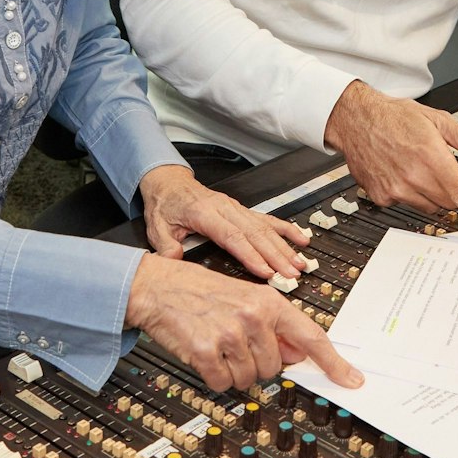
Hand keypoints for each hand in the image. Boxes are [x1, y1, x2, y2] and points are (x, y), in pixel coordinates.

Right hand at [126, 253, 362, 391]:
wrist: (158, 286)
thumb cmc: (200, 291)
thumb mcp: (244, 298)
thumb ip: (274, 326)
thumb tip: (297, 354)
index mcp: (268, 301)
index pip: (311, 336)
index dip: (333, 362)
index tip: (351, 379)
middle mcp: (253, 316)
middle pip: (275, 368)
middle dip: (256, 363)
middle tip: (235, 342)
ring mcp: (230, 334)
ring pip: (248, 379)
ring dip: (233, 371)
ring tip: (218, 344)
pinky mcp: (206, 351)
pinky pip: (222, 383)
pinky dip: (213, 376)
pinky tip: (205, 353)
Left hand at [139, 164, 308, 279]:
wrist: (169, 184)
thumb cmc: (165, 205)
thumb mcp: (157, 227)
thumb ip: (165, 245)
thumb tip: (174, 260)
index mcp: (204, 213)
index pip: (232, 236)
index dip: (251, 255)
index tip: (265, 271)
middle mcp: (225, 208)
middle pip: (255, 233)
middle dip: (276, 255)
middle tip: (290, 274)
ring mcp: (236, 208)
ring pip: (265, 227)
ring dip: (284, 246)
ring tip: (299, 264)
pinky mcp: (242, 210)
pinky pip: (268, 219)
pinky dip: (286, 229)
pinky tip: (301, 239)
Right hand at [323, 81, 457, 244]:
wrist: (355, 119)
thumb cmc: (393, 117)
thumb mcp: (437, 119)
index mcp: (433, 157)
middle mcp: (415, 176)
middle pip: (449, 202)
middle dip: (450, 190)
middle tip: (439, 168)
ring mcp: (396, 189)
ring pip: (429, 206)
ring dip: (429, 193)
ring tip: (415, 167)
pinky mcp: (382, 197)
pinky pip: (406, 204)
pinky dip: (408, 193)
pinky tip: (398, 172)